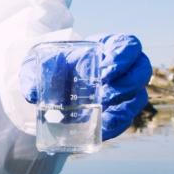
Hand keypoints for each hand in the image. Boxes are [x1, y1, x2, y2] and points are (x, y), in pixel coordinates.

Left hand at [20, 34, 152, 140]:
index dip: (124, 56)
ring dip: (123, 105)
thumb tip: (32, 93)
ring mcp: (123, 92)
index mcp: (109, 47)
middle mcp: (123, 69)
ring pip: (137, 97)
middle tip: (105, 91)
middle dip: (127, 82)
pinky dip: (116, 123)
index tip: (105, 69)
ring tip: (102, 110)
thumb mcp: (40, 65)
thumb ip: (34, 73)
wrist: (49, 87)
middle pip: (141, 72)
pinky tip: (103, 127)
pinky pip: (126, 119)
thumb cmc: (51, 67)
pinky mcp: (117, 112)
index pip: (130, 46)